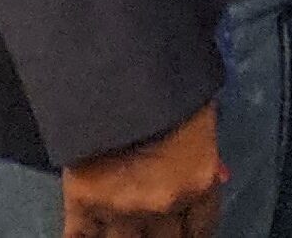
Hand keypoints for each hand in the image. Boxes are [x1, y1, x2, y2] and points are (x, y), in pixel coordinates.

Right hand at [62, 103, 224, 237]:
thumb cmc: (171, 87)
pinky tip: (91, 235)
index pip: (202, 229)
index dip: (193, 235)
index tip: (186, 233)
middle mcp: (163, 203)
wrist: (122, 69)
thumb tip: (209, 180)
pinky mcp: (82, 201)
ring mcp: (121, 207)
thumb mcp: (202, 123)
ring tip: (126, 228)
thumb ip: (204, 161)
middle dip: (162, 237)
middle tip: (157, 231)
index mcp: (198, 183)